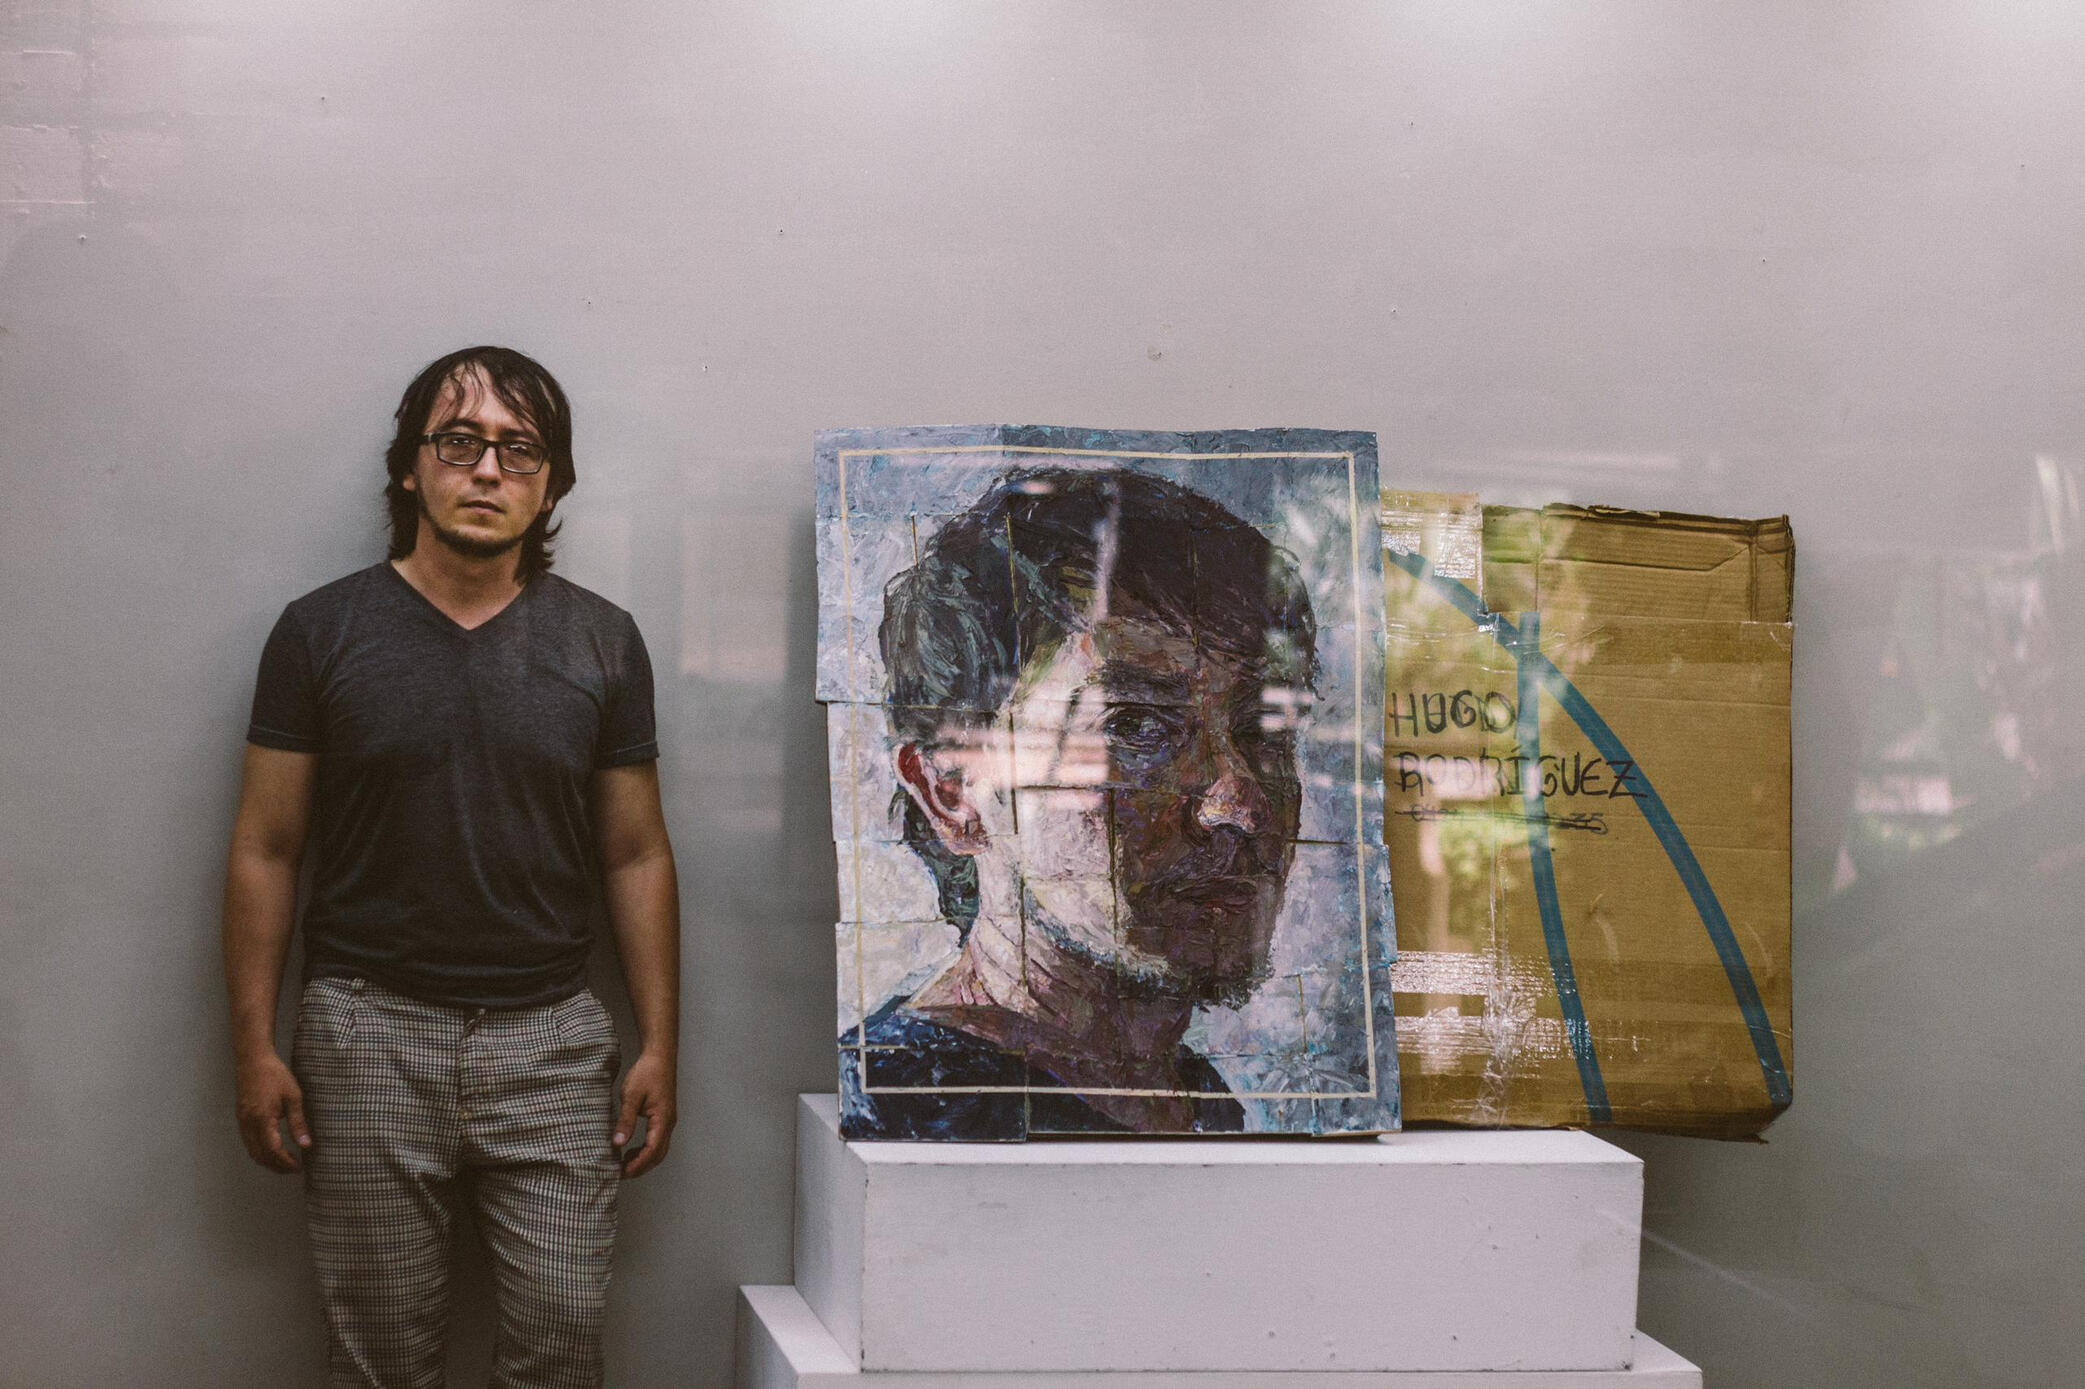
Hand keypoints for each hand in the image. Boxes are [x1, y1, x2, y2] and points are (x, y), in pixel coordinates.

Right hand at [235, 1051, 310, 1172]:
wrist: (253, 1061)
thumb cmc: (276, 1075)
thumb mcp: (293, 1097)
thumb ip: (298, 1123)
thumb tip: (306, 1145)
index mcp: (263, 1119)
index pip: (272, 1151)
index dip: (285, 1163)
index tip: (298, 1168)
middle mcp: (249, 1124)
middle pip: (260, 1156)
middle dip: (276, 1166)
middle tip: (294, 1169)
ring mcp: (242, 1122)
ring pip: (252, 1151)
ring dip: (268, 1161)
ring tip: (286, 1162)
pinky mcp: (240, 1119)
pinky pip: (248, 1143)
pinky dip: (260, 1152)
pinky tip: (273, 1149)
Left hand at [614, 1051, 676, 1177]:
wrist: (660, 1057)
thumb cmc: (647, 1073)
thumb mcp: (631, 1096)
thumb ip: (626, 1121)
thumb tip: (617, 1143)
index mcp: (663, 1119)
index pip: (652, 1150)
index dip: (637, 1165)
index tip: (622, 1172)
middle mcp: (669, 1123)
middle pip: (658, 1155)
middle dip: (641, 1167)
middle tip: (622, 1173)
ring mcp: (668, 1121)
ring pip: (660, 1149)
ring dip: (644, 1160)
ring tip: (625, 1164)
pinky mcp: (664, 1117)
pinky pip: (658, 1141)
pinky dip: (646, 1150)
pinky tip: (632, 1149)